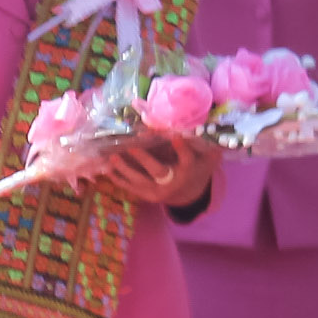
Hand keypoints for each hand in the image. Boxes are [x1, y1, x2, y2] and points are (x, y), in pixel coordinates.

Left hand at [96, 130, 217, 208]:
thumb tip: (209, 122)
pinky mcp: (146, 195)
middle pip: (158, 171)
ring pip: (140, 180)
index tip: (175, 136)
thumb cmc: (196, 169)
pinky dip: (118, 179)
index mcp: (189, 171)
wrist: (188, 193)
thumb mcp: (206, 159)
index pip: (187, 160)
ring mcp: (157, 191)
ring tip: (113, 157)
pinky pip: (130, 187)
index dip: (182, 149)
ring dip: (125, 169)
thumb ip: (207, 145)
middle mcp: (172, 182)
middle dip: (144, 160)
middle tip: (132, 146)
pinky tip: (107, 168)